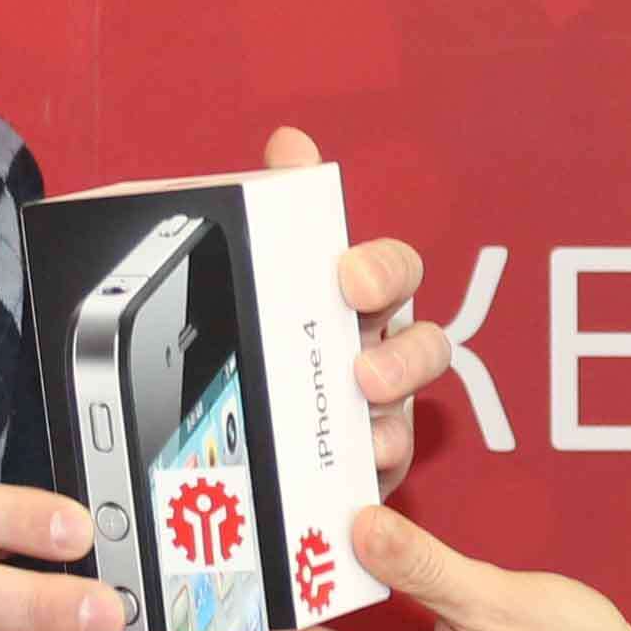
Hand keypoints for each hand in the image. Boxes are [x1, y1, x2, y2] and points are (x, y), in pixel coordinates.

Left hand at [263, 125, 445, 490]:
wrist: (207, 420)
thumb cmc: (261, 333)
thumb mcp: (260, 270)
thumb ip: (280, 206)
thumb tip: (291, 143)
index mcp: (356, 301)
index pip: (393, 272)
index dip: (382, 271)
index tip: (352, 279)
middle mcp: (378, 355)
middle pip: (423, 348)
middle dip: (402, 358)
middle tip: (362, 370)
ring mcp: (375, 420)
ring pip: (407, 420)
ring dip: (392, 426)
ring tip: (364, 434)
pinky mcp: (357, 478)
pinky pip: (377, 484)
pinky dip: (368, 485)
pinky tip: (350, 488)